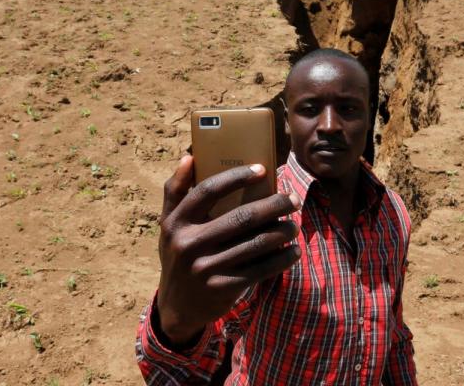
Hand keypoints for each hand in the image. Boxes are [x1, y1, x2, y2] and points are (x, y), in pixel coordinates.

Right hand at [155, 156, 301, 345]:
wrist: (177, 307)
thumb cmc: (178, 254)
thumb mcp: (169, 225)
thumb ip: (176, 191)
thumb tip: (189, 157)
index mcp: (176, 222)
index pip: (207, 190)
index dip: (236, 177)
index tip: (262, 170)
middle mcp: (189, 244)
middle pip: (240, 217)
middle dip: (273, 206)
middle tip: (292, 199)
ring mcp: (206, 268)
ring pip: (255, 244)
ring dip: (282, 232)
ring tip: (294, 226)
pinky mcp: (223, 288)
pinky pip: (260, 269)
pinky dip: (281, 259)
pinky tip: (293, 252)